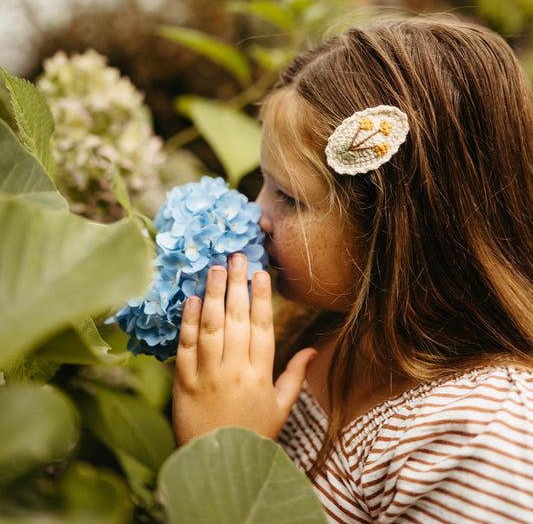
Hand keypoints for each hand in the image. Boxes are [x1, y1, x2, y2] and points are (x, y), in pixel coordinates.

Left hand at [173, 252, 316, 445]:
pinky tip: (192, 299)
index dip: (261, 298)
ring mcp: (207, 375)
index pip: (262, 328)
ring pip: (211, 327)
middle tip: (236, 257)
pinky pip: (185, 346)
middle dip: (237, 285)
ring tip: (215, 268)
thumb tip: (314, 349)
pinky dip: (188, 322)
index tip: (260, 273)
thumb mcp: (282, 408)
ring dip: (214, 294)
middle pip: (236, 320)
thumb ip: (295, 375)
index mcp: (261, 375)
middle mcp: (235, 370)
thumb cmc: (253, 434)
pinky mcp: (183, 382)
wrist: (218, 467)